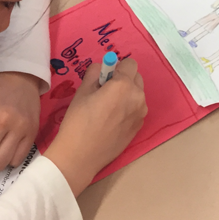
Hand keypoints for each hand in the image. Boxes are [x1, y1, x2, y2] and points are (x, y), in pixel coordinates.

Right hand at [42, 56, 146, 194]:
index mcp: (124, 85)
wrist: (81, 156)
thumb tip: (101, 68)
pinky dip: (127, 109)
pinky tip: (111, 122)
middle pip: (137, 78)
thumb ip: (94, 74)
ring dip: (127, 95)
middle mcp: (138, 97)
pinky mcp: (139, 127)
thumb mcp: (82, 92)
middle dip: (124, 80)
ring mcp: (141, 114)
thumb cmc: (77, 122)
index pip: (130, 63)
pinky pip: (136, 110)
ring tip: (107, 109)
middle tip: (105, 92)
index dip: (116, 68)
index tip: (105, 78)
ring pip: (137, 95)